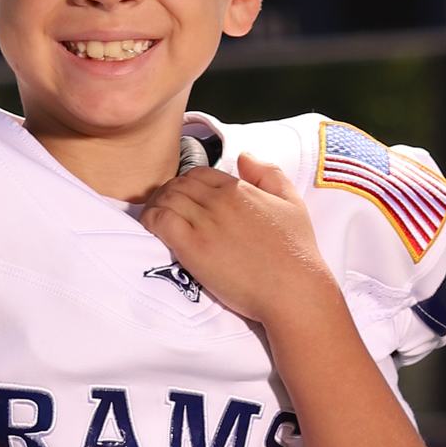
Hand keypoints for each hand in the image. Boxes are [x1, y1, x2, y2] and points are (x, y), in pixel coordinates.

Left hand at [136, 152, 339, 333]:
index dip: (186, 184)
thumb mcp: (292, 202)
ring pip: (166, 199)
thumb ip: (268, 174)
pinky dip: (150, 219)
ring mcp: (205, 223)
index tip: (181, 197)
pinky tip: (149, 227)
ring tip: (153, 218)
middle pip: (179, 185)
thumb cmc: (296, 252)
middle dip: (166, 193)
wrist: (293, 290)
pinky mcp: (193, 247)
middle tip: (162, 208)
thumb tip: (245, 156)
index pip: (199, 174)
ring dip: (155, 205)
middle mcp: (220, 201)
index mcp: (239, 189)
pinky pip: (160, 221)